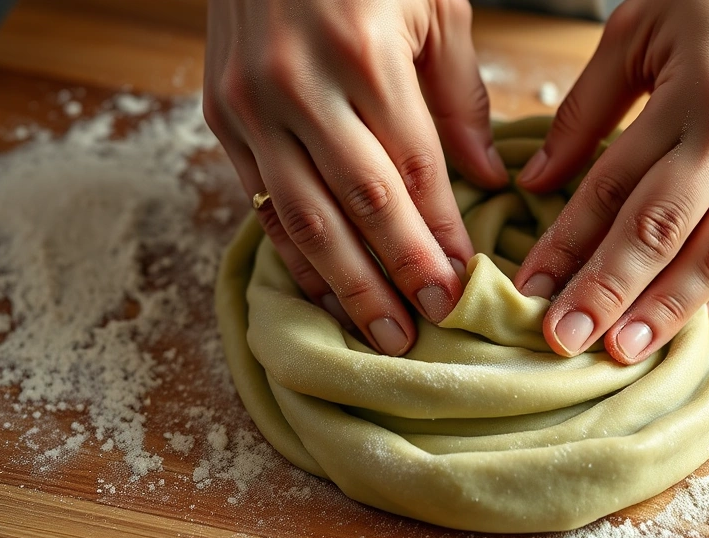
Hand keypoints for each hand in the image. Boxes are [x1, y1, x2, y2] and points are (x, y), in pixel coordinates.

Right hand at [204, 0, 507, 355]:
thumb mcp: (432, 6)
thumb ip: (460, 95)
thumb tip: (489, 177)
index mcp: (361, 52)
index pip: (414, 168)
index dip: (442, 232)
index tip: (465, 283)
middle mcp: (298, 84)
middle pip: (361, 203)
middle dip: (401, 273)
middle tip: (430, 326)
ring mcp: (250, 105)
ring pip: (306, 217)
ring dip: (347, 285)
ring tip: (382, 334)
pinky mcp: (219, 118)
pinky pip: (263, 203)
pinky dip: (296, 256)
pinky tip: (325, 292)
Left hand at [513, 0, 708, 363]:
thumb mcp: (637, 32)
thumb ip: (584, 112)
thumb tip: (536, 182)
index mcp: (700, 96)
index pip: (616, 188)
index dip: (568, 242)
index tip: (529, 286)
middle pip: (666, 234)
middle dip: (610, 293)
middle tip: (565, 340)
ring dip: (666, 311)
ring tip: (621, 352)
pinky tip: (677, 319)